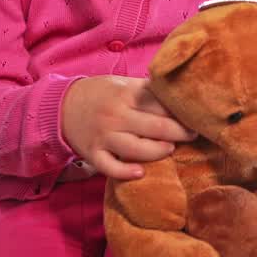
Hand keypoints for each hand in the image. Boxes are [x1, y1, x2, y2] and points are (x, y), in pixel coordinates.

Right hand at [60, 76, 194, 179]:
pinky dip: (126, 172)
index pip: (161, 105)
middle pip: (156, 127)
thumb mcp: (122, 84)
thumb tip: (179, 95)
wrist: (61, 106)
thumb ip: (148, 90)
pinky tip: (142, 172)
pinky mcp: (93, 154)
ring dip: (159, 151)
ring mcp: (103, 136)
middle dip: (180, 133)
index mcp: (125, 94)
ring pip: (137, 149)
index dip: (181, 112)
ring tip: (170, 148)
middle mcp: (115, 115)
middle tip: (193, 134)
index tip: (195, 116)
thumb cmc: (101, 94)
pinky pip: (111, 168)